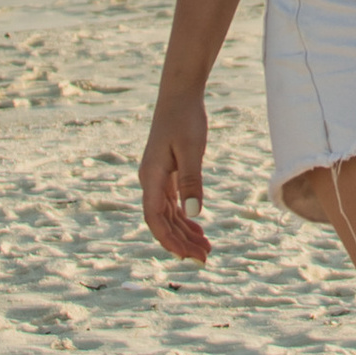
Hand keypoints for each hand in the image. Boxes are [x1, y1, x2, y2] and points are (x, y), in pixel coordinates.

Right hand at [141, 85, 212, 260]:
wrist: (179, 95)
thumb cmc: (185, 119)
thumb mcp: (191, 150)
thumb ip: (191, 181)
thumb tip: (193, 213)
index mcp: (151, 177)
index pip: (155, 218)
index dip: (169, 239)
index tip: (186, 256)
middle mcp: (150, 180)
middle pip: (162, 221)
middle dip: (181, 242)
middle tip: (204, 259)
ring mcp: (157, 177)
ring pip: (168, 214)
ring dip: (184, 233)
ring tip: (205, 249)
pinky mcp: (166, 173)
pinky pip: (172, 203)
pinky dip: (185, 218)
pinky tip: (198, 229)